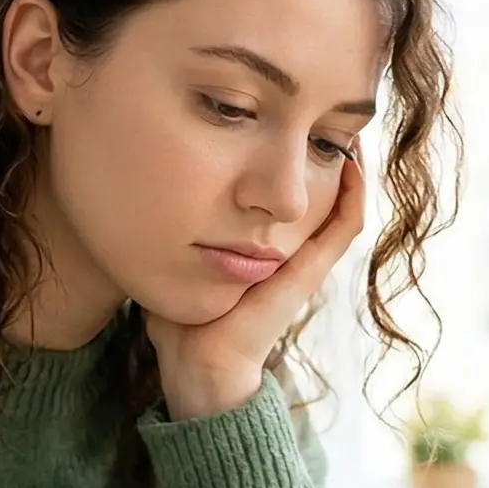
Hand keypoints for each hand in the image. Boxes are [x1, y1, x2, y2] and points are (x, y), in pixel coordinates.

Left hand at [148, 154, 367, 419]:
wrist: (198, 368)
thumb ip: (164, 238)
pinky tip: (352, 163)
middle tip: (322, 119)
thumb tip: (135, 201)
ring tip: (347, 132)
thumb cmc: (178, 327)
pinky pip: (342, 230)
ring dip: (347, 172)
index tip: (280, 129)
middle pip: (316, 199)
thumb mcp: (172, 265)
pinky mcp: (307, 275)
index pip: (281, 204)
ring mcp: (301, 266)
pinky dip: (354, 198)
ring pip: (339, 209)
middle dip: (321, 158)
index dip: (288, 166)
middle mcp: (286, 258)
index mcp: (257, 256)